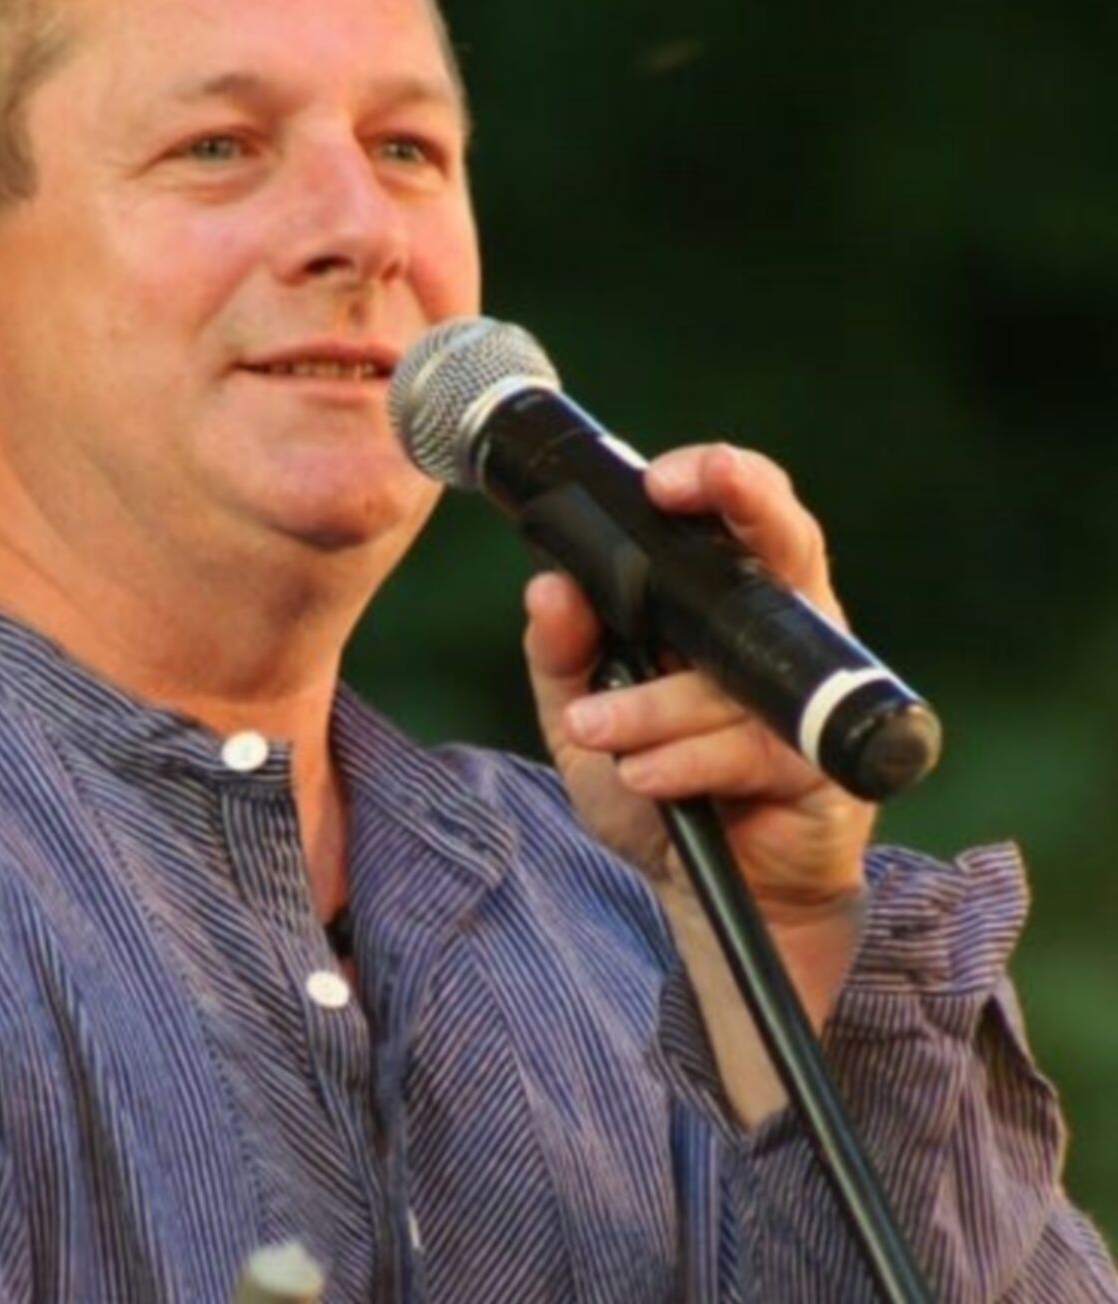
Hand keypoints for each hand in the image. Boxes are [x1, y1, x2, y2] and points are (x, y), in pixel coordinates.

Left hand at [526, 443, 875, 931]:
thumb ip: (561, 652)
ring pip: (727, 673)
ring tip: (596, 730)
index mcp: (729, 602)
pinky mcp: (820, 768)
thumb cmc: (655, 778)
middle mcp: (784, 633)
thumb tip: (548, 588)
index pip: (741, 514)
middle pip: (787, 544)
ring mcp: (810, 698)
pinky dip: (682, 760)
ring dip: (650, 704)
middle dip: (741, 505)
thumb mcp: (581, 712)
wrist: (705, 890)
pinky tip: (643, 774)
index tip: (660, 480)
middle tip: (672, 495)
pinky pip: (744, 748)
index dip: (717, 477)